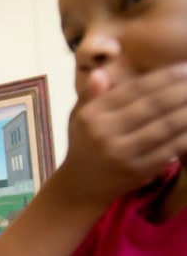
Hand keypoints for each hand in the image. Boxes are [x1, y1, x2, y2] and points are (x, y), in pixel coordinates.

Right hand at [62, 63, 186, 203]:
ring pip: (165, 126)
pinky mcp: (137, 171)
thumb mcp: (79, 119)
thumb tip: (101, 72)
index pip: (133, 90)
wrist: (80, 187)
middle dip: (182, 90)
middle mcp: (104, 133)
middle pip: (153, 105)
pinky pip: (170, 149)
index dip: (163, 77)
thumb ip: (91, 95)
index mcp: (92, 116)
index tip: (185, 68)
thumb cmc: (84, 146)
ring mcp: (122, 153)